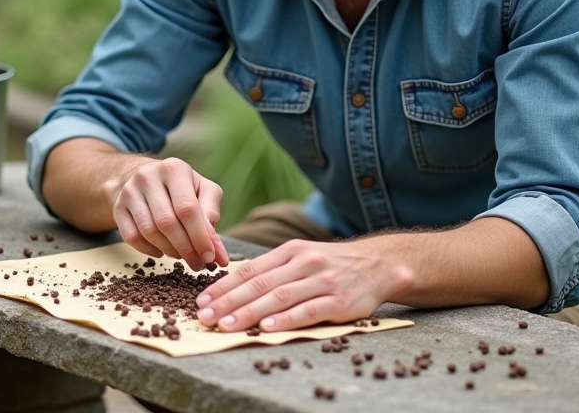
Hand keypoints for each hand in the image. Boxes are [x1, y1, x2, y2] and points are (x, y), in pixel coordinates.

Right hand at [104, 157, 229, 270]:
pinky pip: (131, 237)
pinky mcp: (118, 207)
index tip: (209, 257)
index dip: (200, 237)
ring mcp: (130, 192)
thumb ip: (212, 216)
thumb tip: (218, 253)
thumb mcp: (202, 190)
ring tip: (181, 255)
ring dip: (169, 250)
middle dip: (185, 248)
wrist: (140, 175)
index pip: (188, 209)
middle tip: (197, 263)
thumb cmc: (180, 187)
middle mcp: (148, 177)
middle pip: (167, 222)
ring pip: (149, 232)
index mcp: (174, 169)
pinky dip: (149, 250)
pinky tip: (161, 251)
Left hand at [195, 239, 405, 332]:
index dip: (224, 286)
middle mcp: (304, 262)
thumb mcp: (302, 257)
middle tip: (205, 317)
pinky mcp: (339, 301)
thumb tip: (233, 287)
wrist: (377, 264)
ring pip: (280, 297)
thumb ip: (273, 270)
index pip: (250, 269)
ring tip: (227, 325)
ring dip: (250, 312)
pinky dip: (286, 319)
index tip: (201, 300)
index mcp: (291, 251)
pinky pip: (308, 311)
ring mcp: (322, 281)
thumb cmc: (331, 264)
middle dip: (228, 301)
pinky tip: (268, 328)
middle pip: (260, 283)